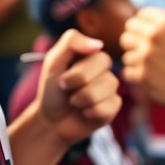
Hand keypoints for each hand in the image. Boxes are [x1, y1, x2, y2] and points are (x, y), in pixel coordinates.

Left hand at [36, 30, 120, 146]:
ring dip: (81, 98)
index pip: (96, 50)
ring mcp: (110, 87)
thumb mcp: (53, 62)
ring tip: (73, 102)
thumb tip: (99, 44)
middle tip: (65, 88)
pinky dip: (90, 112)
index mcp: (90, 54)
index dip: (76, 69)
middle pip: (104, 63)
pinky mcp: (113, 106)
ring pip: (107, 86)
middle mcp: (104, 68)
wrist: (51, 121)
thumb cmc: (51, 91)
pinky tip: (84, 113)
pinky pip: (108, 106)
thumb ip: (71, 42)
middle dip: (78, 80)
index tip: (61, 78)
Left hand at [120, 7, 164, 112]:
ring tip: (152, 67)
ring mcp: (145, 56)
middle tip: (143, 49)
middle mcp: (153, 36)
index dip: (144, 24)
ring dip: (136, 61)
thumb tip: (154, 23)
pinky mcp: (141, 75)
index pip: (140, 15)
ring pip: (126, 54)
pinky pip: (127, 72)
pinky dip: (136, 76)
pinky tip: (150, 78)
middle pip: (128, 31)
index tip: (147, 33)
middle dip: (135, 40)